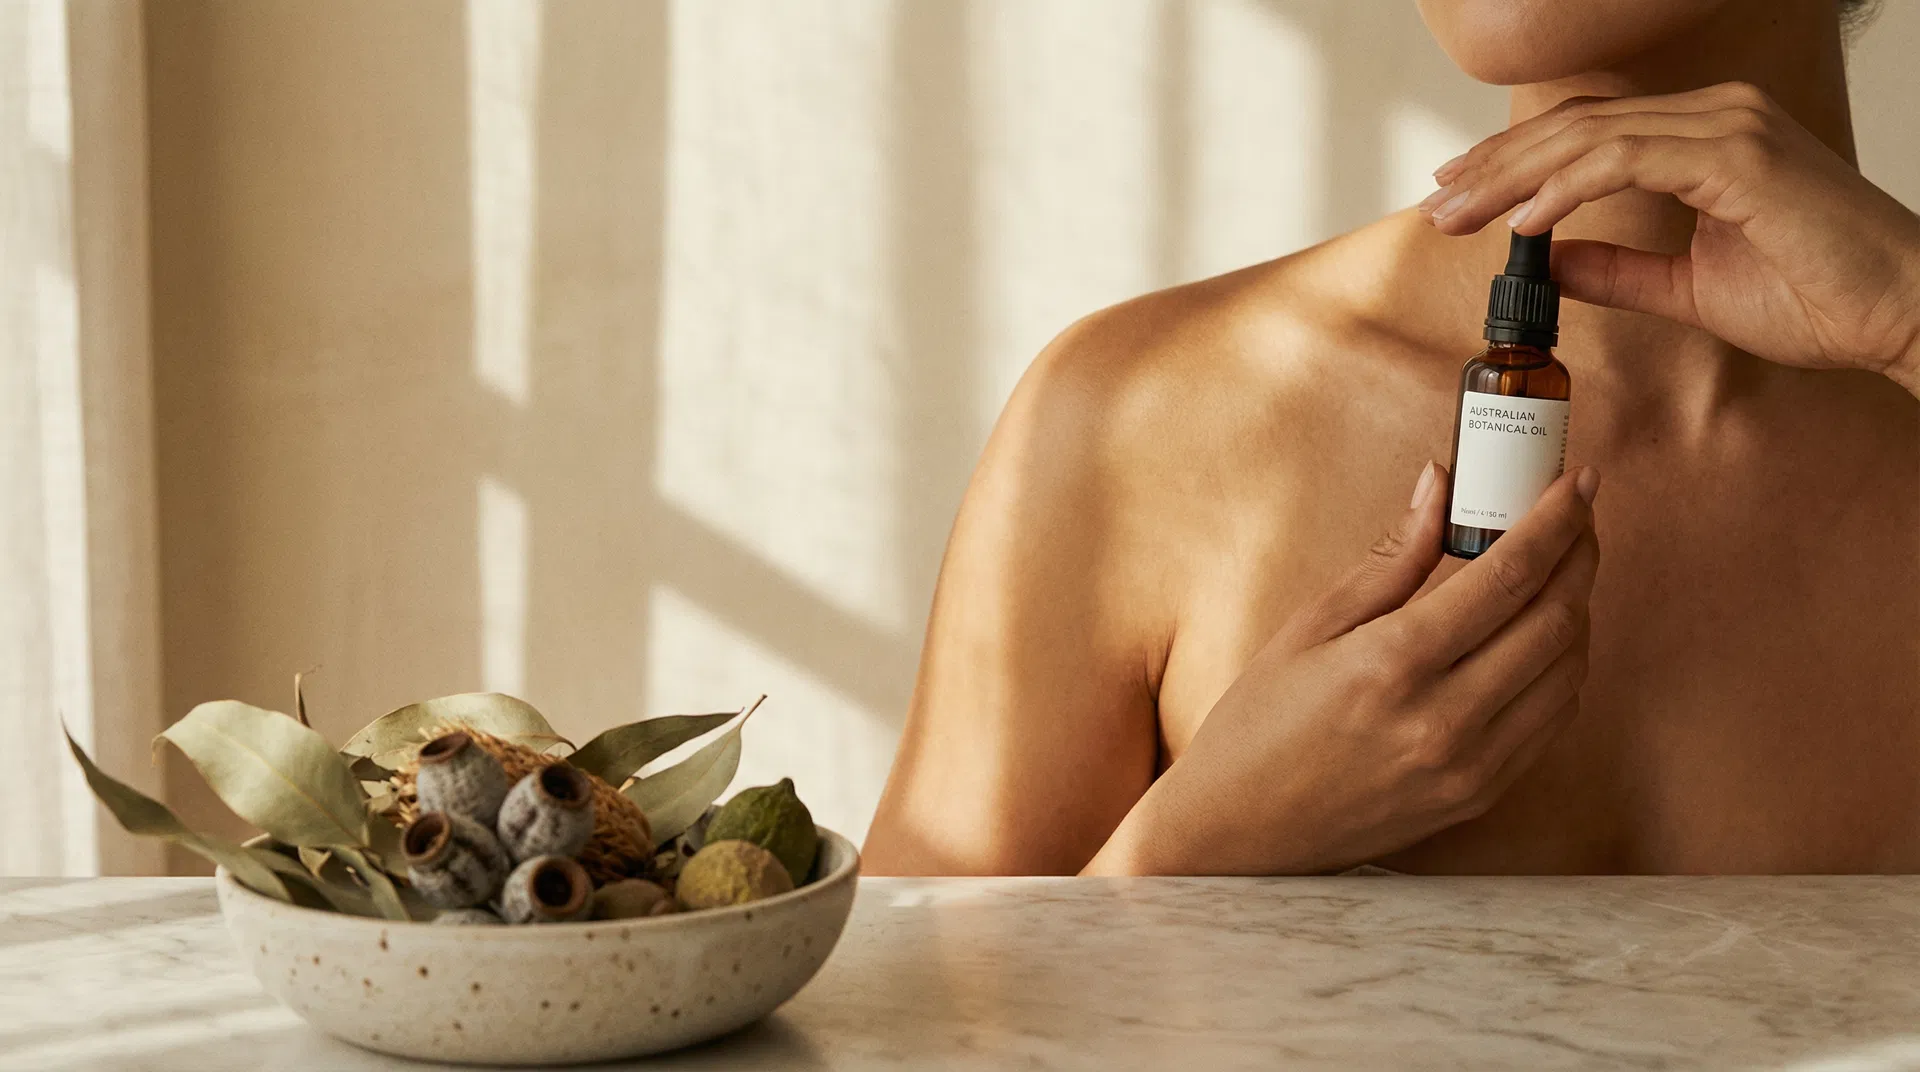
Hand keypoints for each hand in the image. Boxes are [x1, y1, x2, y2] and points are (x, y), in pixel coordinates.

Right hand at [1084, 462, 1600, 875]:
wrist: (1242, 832)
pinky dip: (1562, 667)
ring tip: (1559, 569)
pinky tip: (1538, 636)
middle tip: (1575, 516)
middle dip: (1579, 554)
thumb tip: (1441, 485)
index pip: (1509, 576)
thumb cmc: (1260, 723)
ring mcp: (1470, 766)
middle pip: (1556, 619)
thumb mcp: (1309, 627)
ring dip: (1576, 609)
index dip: (1556, 520)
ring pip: (1568, 670)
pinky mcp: (1480, 796)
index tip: (1577, 482)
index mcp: (1394, 663)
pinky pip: (1552, 719)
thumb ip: (1390, 560)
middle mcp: (1445, 719)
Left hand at [1420, 82, 1919, 392]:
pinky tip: (1523, 222)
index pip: (1588, 133)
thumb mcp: (1689, 287)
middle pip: (1575, 128)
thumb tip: (1551, 261)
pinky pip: (1626, 161)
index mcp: (1706, 135)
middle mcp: (1716, 115)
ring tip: (1460, 215)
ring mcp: (1728, 128)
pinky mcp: (1737, 157)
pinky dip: (1566, 189)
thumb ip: (1621, 269)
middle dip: (1495, 166)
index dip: (1514, 162)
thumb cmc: (1815, 297)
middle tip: (1436, 203)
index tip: (1458, 199)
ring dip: (1513, 178)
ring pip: (1589, 138)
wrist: (1896, 313)